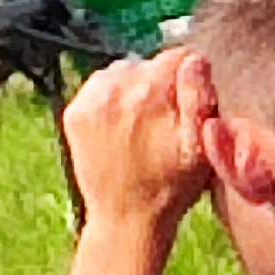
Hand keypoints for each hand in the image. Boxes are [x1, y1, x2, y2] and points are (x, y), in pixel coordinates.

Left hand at [62, 47, 212, 242]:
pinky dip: (111, 102)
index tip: (189, 104)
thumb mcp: (200, 146)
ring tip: (143, 128)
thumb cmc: (171, 186)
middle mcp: (115, 85)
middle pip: (149, 64)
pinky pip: (99, 90)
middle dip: (162, 85)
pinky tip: (122, 131)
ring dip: (134, 91)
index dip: (192, 78)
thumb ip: (200, 96)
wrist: (125, 218)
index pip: (180, 57)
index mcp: (151, 89)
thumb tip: (195, 59)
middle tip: (165, 122)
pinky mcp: (74, 113)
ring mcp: (90, 99)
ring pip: (123, 74)